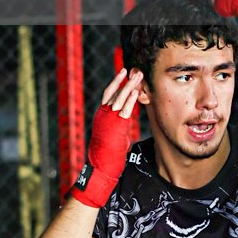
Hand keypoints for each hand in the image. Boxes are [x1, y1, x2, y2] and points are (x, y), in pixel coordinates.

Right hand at [70, 68, 141, 208]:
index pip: (108, 95)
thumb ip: (118, 128)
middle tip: (134, 71)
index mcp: (101, 116)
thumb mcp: (113, 137)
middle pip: (113, 92)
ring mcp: (107, 120)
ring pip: (119, 98)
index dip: (116, 83)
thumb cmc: (106, 156)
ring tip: (138, 76)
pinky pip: (124, 110)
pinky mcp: (114, 126)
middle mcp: (102, 115)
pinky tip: (136, 91)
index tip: (124, 74)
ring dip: (129, 86)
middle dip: (124, 81)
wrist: (100, 167)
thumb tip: (125, 127)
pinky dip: (130, 100)